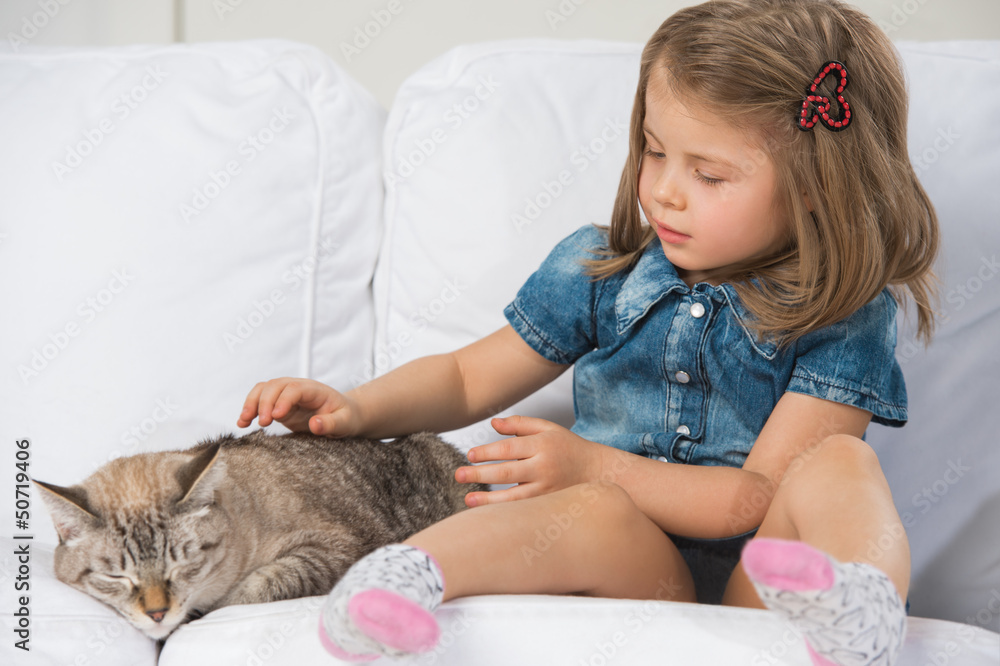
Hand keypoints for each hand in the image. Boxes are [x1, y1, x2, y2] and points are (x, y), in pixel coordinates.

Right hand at [237, 378, 360, 435]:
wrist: (345, 415)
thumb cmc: (346, 417)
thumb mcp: (346, 422)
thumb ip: (332, 423)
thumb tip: (314, 424)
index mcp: (315, 389)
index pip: (294, 388)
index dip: (284, 400)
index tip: (276, 416)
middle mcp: (297, 388)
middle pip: (275, 385)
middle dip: (264, 402)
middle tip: (262, 423)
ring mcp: (286, 396)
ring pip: (263, 390)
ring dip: (251, 403)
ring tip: (244, 422)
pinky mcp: (279, 406)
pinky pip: (260, 402)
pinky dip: (250, 410)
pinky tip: (242, 423)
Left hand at [455, 415, 608, 505]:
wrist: (598, 472)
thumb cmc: (568, 447)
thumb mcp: (547, 428)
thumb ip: (519, 424)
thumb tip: (493, 423)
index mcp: (542, 445)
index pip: (509, 449)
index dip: (487, 452)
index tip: (470, 455)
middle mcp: (544, 468)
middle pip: (507, 472)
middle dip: (480, 475)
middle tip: (458, 475)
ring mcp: (547, 490)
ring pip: (514, 498)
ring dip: (489, 501)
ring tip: (468, 500)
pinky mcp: (549, 505)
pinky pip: (523, 510)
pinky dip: (505, 513)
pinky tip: (489, 515)